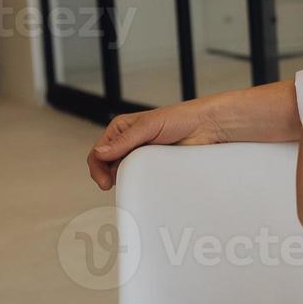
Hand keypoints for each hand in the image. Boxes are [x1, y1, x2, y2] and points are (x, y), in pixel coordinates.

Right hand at [87, 101, 224, 189]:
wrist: (205, 127)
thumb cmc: (180, 118)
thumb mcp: (148, 125)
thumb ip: (124, 140)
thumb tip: (100, 152)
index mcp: (122, 129)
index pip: (99, 151)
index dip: (97, 167)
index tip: (104, 180)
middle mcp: (129, 142)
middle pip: (107, 164)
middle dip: (106, 175)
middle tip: (110, 185)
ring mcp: (141, 155)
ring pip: (123, 171)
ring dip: (122, 178)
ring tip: (128, 181)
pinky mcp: (154, 164)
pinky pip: (141, 176)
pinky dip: (137, 180)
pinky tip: (140, 183)